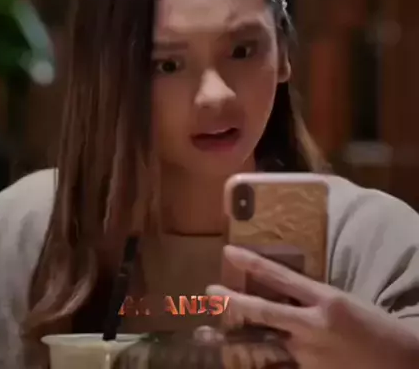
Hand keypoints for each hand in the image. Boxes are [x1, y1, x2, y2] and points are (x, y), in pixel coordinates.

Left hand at [207, 245, 418, 368]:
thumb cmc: (376, 327)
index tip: (228, 252)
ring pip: (266, 344)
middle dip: (232, 301)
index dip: (250, 262)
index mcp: (325, 300)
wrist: (405, 364)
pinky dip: (261, 364)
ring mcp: (311, 355)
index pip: (279, 275)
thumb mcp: (343, 302)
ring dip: (239, 339)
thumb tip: (282, 289)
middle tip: (209, 292)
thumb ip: (311, 297)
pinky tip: (243, 361)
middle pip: (263, 310)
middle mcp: (313, 326)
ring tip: (211, 335)